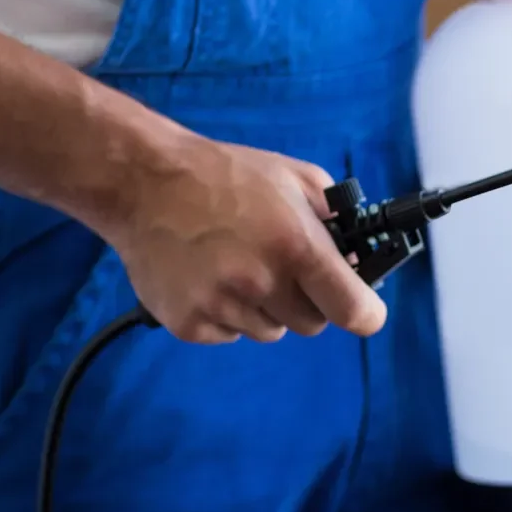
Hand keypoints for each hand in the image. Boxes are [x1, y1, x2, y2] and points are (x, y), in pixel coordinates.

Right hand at [103, 135, 385, 344]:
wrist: (145, 183)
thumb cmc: (224, 176)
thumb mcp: (294, 178)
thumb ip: (335, 217)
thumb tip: (357, 256)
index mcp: (296, 247)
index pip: (352, 310)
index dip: (365, 314)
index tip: (364, 310)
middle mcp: (261, 282)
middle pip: (311, 323)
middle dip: (308, 300)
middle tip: (285, 268)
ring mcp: (222, 307)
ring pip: (269, 330)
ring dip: (265, 307)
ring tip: (239, 265)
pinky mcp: (189, 324)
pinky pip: (229, 335)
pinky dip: (227, 314)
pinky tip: (211, 277)